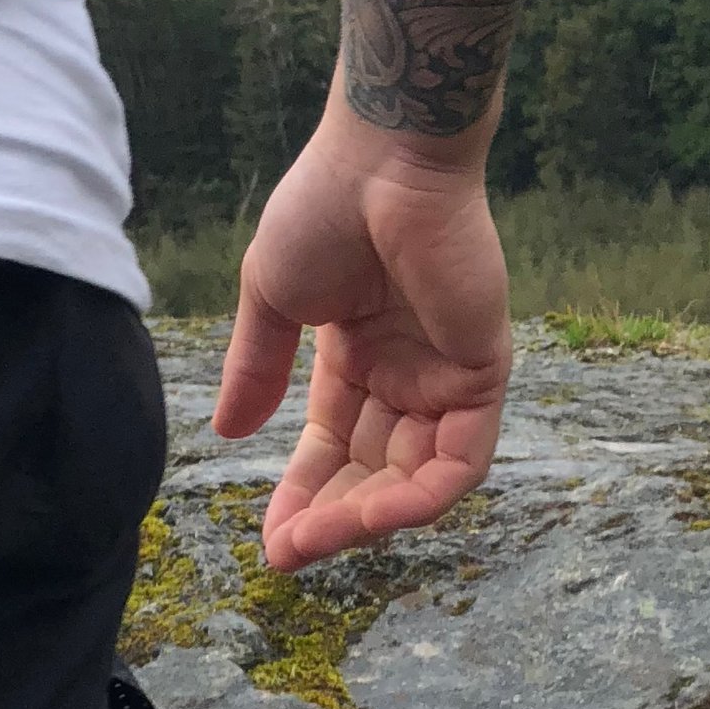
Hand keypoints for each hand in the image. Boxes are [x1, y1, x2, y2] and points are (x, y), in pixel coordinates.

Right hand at [211, 79, 511, 570]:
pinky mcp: (482, 372)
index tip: (271, 539)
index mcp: (357, 351)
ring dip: (367, 516)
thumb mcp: (272, 295)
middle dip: (330, 514)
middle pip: (373, 469)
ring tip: (314, 536)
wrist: (382, 158)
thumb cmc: (323, 208)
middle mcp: (405, 371)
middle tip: (288, 550)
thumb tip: (227, 431)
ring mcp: (445, 374)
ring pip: (414, 477)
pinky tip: (370, 513)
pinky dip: (418, 496)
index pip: (334, 441)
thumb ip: (256, 366)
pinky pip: (460, 459)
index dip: (303, 489)